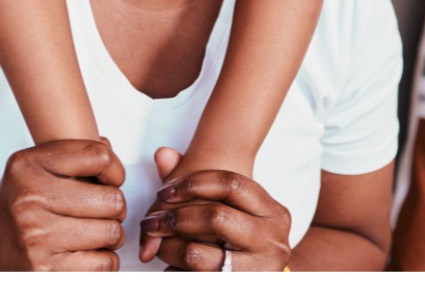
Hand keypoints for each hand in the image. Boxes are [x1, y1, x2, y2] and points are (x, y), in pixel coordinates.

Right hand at [0, 139, 126, 271]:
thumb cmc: (21, 204)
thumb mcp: (33, 168)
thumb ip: (72, 154)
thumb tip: (108, 145)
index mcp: (27, 166)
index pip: (99, 156)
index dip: (115, 170)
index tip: (109, 180)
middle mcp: (29, 199)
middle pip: (112, 199)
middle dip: (115, 207)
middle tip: (102, 211)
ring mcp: (36, 238)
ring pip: (111, 232)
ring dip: (111, 235)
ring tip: (94, 232)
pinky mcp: (46, 270)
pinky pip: (105, 263)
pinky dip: (105, 260)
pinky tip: (89, 253)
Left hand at [141, 165, 291, 271]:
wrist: (262, 279)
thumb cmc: (241, 241)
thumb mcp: (231, 212)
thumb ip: (195, 182)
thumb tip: (161, 154)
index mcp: (273, 212)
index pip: (231, 183)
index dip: (193, 183)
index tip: (164, 191)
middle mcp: (272, 240)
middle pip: (214, 217)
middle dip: (175, 218)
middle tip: (151, 222)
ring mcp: (260, 269)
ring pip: (197, 255)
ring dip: (168, 248)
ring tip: (157, 245)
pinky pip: (194, 277)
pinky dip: (176, 272)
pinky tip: (172, 267)